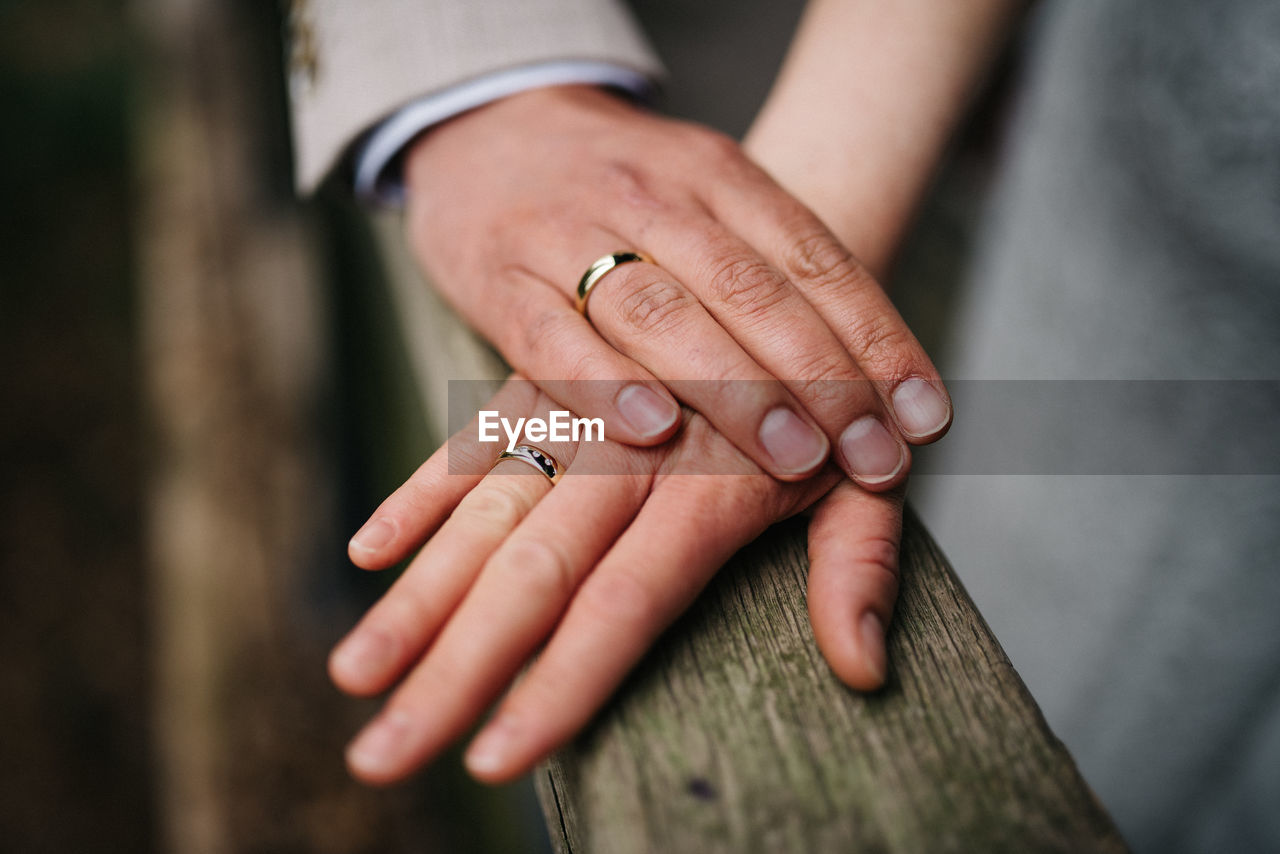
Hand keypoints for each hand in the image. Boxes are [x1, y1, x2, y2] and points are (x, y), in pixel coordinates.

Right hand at [333, 377, 903, 783]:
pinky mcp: (541, 375)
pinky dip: (421, 493)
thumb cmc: (820, 372)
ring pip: (485, 510)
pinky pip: (472, 436)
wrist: (756, 228)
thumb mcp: (862, 467)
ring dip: (416, 596)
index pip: (626, 604)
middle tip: (382, 758)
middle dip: (457, 668)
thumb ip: (859, 564)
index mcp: (714, 482)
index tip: (495, 760)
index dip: (560, 686)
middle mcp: (631, 447)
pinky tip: (367, 552)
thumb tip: (865, 672)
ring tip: (354, 676)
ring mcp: (577, 411)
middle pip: (532, 572)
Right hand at [403, 85, 950, 488]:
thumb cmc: (621, 193)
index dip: (876, 340)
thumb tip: (879, 377)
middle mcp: (652, 198)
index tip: (924, 418)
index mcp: (719, 175)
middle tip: (869, 454)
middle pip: (749, 290)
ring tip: (792, 456)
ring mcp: (569, 234)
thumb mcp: (707, 195)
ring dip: (736, 390)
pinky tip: (654, 430)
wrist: (489, 132)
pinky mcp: (499, 280)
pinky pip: (553, 336)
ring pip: (663, 314)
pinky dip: (605, 385)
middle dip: (821, 379)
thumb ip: (776, 270)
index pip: (816, 259)